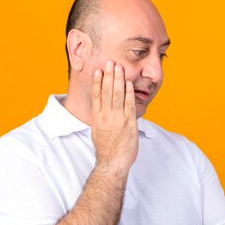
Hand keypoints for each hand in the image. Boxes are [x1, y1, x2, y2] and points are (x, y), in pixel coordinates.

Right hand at [91, 60, 137, 176]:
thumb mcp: (98, 132)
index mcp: (97, 118)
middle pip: (107, 91)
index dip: (97, 82)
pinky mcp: (129, 123)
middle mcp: (106, 116)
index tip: (98, 70)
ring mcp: (117, 119)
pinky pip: (128, 104)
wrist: (113, 163)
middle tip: (110, 62)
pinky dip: (128, 92)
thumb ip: (100, 119)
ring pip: (117, 95)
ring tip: (118, 67)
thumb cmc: (106, 150)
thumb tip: (101, 111)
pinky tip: (128, 83)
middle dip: (109, 75)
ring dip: (118, 79)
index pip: (96, 96)